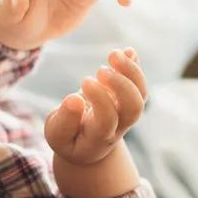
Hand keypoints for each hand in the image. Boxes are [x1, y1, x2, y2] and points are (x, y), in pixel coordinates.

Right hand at [44, 48, 147, 166]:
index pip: (108, 120)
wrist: (87, 145)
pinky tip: (128, 51)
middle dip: (122, 85)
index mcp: (99, 138)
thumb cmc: (68, 138)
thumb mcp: (56, 135)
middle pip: (134, 108)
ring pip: (141, 94)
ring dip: (131, 72)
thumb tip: (75, 98)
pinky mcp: (129, 99)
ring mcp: (127, 113)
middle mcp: (119, 126)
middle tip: (101, 70)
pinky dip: (135, 66)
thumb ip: (65, 120)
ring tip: (113, 54)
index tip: (85, 81)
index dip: (100, 100)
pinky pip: (140, 84)